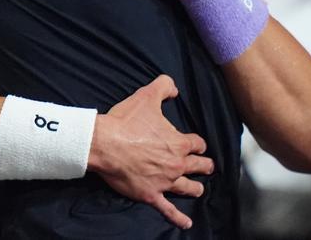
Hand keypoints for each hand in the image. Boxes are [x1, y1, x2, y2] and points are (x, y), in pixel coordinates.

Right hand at [89, 75, 213, 229]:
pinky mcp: (150, 194)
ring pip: (188, 188)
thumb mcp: (147, 96)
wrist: (104, 143)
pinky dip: (179, 218)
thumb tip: (174, 88)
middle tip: (206, 166)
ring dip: (195, 188)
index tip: (196, 144)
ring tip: (199, 188)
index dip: (198, 143)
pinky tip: (187, 223)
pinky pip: (168, 209)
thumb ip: (164, 87)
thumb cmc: (125, 121)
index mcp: (178, 142)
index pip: (198, 144)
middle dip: (204, 166)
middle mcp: (176, 163)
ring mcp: (164, 181)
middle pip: (198, 166)